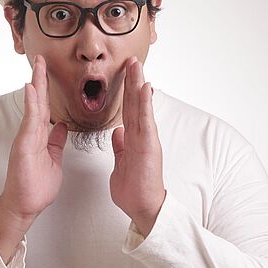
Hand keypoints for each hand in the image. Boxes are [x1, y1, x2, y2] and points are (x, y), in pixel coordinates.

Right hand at [0, 55, 67, 257]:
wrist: (23, 206)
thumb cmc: (35, 188)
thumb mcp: (53, 160)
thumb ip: (55, 142)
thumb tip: (60, 127)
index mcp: (39, 137)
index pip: (44, 108)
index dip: (47, 90)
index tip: (48, 71)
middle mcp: (31, 134)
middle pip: (37, 102)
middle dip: (40, 79)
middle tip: (41, 58)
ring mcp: (26, 139)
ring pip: (33, 107)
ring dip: (35, 85)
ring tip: (37, 66)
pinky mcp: (23, 146)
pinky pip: (29, 121)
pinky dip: (31, 104)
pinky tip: (32, 89)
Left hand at [110, 57, 165, 236]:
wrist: (143, 207)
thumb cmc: (134, 190)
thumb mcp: (121, 164)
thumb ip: (121, 147)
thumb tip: (118, 133)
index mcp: (134, 139)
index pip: (128, 110)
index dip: (126, 92)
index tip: (125, 74)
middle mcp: (142, 136)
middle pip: (135, 103)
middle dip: (133, 81)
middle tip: (131, 60)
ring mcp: (147, 140)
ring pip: (141, 107)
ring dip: (138, 85)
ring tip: (137, 65)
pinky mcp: (149, 146)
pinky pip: (146, 121)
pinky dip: (145, 104)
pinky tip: (144, 88)